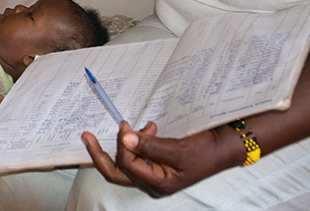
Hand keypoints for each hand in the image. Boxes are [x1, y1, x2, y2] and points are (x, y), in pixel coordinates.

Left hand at [80, 122, 234, 197]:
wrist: (223, 149)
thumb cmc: (205, 152)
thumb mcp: (178, 149)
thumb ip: (150, 145)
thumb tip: (125, 136)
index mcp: (157, 184)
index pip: (126, 166)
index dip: (121, 145)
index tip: (125, 125)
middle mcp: (151, 183)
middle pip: (116, 172)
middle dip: (99, 154)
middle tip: (87, 136)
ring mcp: (152, 176)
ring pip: (124, 164)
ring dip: (123, 144)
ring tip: (134, 124)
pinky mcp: (155, 166)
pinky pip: (136, 157)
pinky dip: (135, 143)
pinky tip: (147, 129)